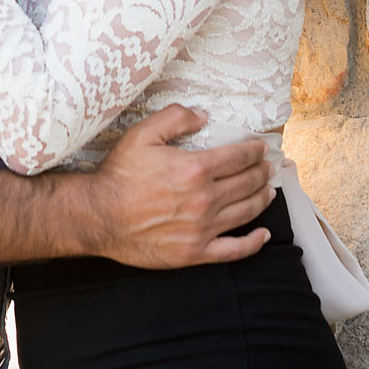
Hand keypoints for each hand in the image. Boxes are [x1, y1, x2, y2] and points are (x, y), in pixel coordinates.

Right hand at [84, 105, 274, 267]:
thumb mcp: (142, 134)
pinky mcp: (196, 252)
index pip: (238, 157)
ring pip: (246, 212)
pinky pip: (235, 250)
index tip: (260, 148)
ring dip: (262, 199)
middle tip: (268, 167)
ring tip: (269, 191)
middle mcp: (205, 199)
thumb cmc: (119, 174)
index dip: (254, 151)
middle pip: (247, 184)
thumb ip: (175, 118)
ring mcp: (202, 229)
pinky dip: (253, 243)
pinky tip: (263, 236)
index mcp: (195, 169)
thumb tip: (203, 115)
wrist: (100, 215)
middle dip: (262, 173)